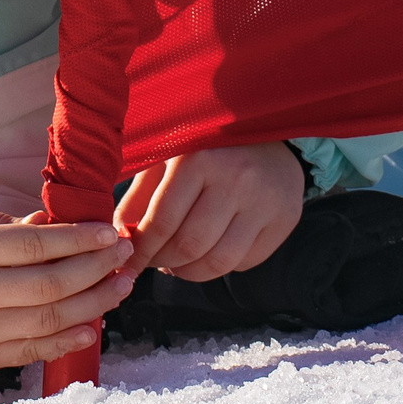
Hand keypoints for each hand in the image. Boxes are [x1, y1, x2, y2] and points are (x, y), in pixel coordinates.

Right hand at [0, 198, 133, 372]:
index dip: (80, 240)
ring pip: (48, 321)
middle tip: (126, 256)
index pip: (36, 245)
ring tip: (121, 286)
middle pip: (50, 285)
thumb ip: (4, 221)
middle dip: (96, 270)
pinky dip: (66, 341)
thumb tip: (53, 224)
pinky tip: (93, 325)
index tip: (111, 232)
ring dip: (93, 304)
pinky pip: (32, 351)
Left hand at [115, 142, 304, 281]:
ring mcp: (265, 200)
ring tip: (177, 263)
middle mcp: (236, 178)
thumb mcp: (167, 157)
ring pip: (218, 262)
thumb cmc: (206, 147)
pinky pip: (244, 262)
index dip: (140, 250)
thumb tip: (117, 239)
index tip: (128, 261)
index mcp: (199, 158)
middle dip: (163, 262)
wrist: (269, 131)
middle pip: (190, 246)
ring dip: (189, 272)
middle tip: (153, 261)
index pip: (161, 222)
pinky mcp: (285, 218)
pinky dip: (220, 265)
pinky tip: (209, 251)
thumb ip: (139, 197)